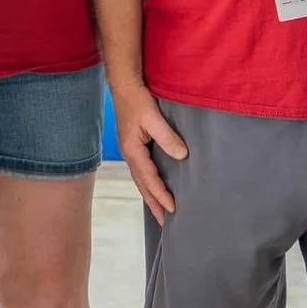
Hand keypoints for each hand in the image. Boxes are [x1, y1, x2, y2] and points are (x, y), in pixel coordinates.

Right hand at [112, 82, 186, 223]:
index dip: (161, 195)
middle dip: (153, 204)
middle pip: (142, 186)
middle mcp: (130, 154)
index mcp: (132, 151)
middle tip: (165, 222)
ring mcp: (131, 150)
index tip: (173, 209)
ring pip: (141, 180)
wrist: (125, 85)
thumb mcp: (153, 118)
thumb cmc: (137, 100)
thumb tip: (182, 155)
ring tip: (160, 210)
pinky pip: (142, 170)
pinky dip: (149, 183)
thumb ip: (167, 137)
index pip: (149, 179)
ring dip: (151, 196)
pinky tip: (155, 186)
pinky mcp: (134, 145)